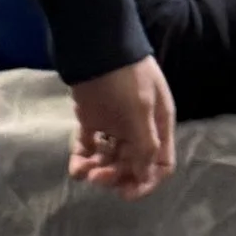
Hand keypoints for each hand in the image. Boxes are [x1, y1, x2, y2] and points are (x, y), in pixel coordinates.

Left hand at [68, 54, 177, 194]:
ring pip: (109, 157)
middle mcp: (139, 127)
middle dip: (116, 175)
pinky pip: (88, 145)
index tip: (125, 192)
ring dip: (97, 169)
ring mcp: (114, 122)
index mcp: (158, 124)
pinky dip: (82, 158)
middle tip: (97, 177)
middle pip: (132, 164)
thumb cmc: (124, 77)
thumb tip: (145, 175)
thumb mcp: (141, 109)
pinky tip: (75, 166)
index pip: (160, 163)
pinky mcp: (91, 117)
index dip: (146, 181)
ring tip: (82, 171)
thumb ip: (145, 145)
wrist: (95, 42)